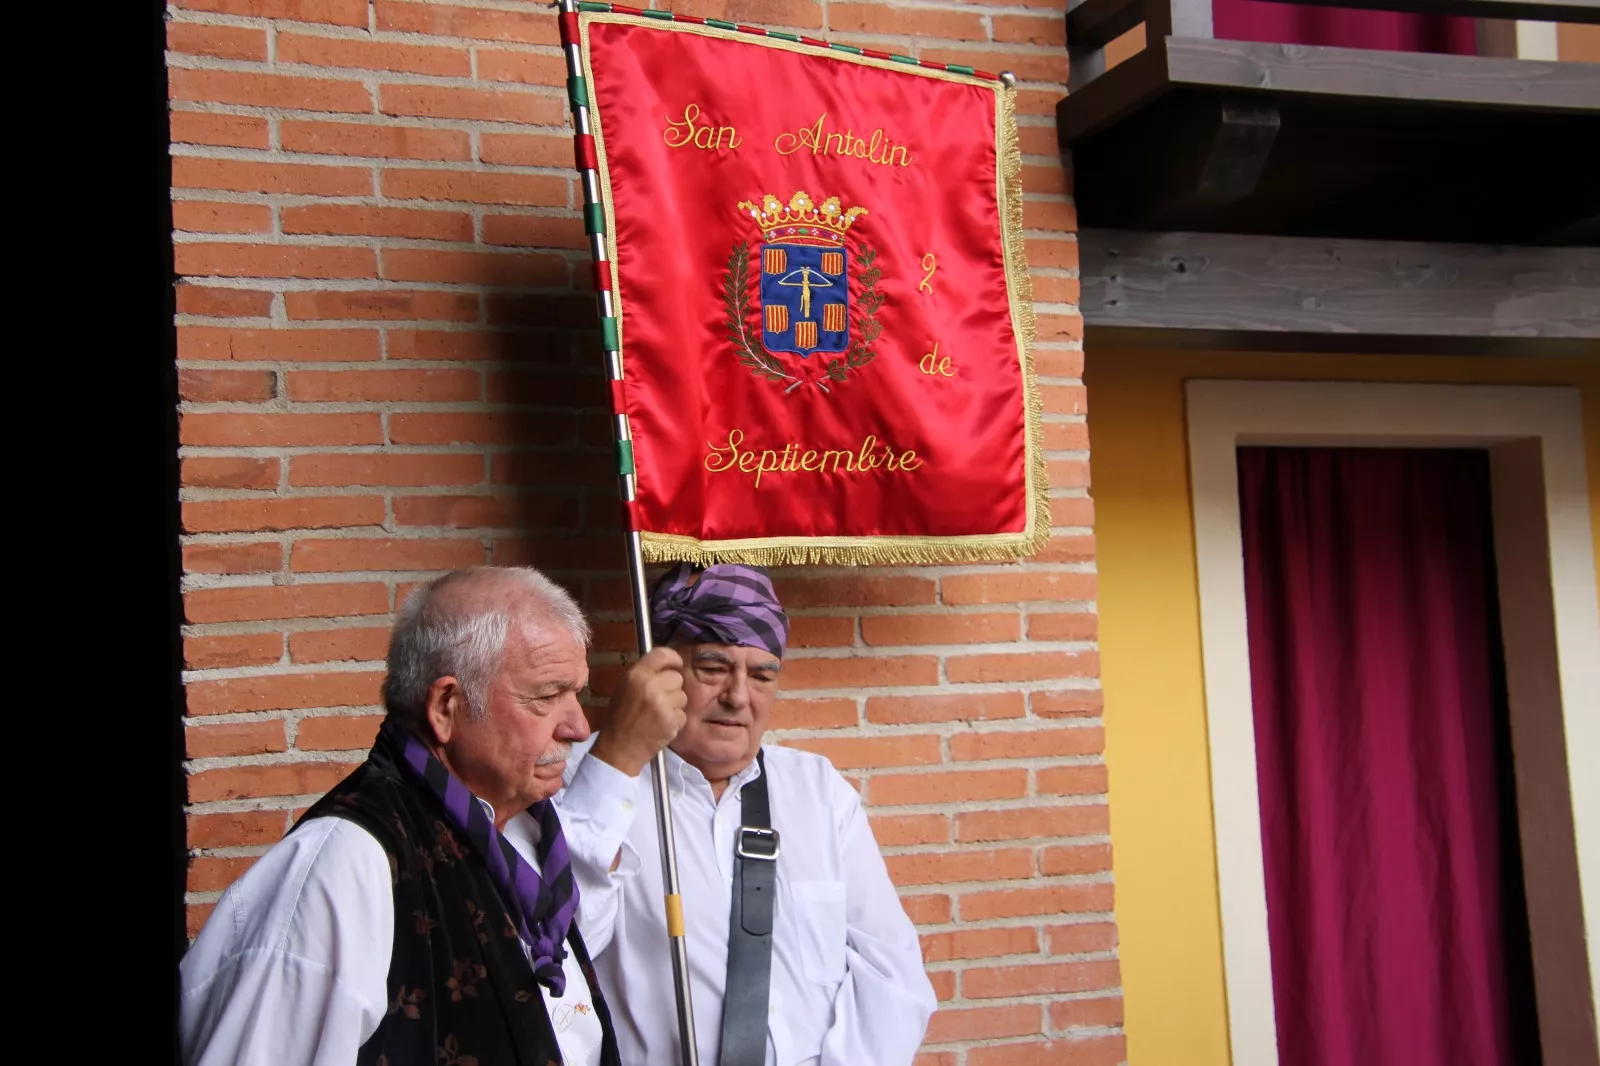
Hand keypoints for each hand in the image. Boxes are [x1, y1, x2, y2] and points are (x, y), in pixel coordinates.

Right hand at [590, 646, 686, 776]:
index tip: (677, 663)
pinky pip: (683, 714)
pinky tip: (662, 725)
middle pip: (677, 678)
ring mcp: (662, 704)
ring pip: (683, 696)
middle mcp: (650, 686)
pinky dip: (675, 721)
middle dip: (672, 688)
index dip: (673, 658)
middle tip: (661, 699)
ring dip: (675, 705)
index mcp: (636, 675)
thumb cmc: (619, 718)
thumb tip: (665, 666)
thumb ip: (643, 675)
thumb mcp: (624, 688)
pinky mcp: (671, 721)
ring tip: (659, 714)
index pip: (662, 655)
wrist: (618, 749)